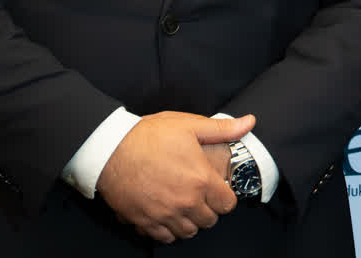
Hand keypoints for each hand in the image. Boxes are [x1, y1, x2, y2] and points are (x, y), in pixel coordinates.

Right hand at [96, 112, 254, 243]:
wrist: (110, 149)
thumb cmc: (149, 136)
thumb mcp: (190, 126)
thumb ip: (223, 129)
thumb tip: (250, 122)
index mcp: (201, 181)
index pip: (227, 204)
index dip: (225, 197)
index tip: (218, 190)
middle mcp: (185, 202)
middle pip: (209, 220)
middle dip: (209, 209)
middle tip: (201, 196)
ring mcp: (164, 215)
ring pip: (188, 232)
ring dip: (190, 221)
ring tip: (185, 206)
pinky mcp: (144, 222)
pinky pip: (164, 237)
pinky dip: (168, 230)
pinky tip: (167, 215)